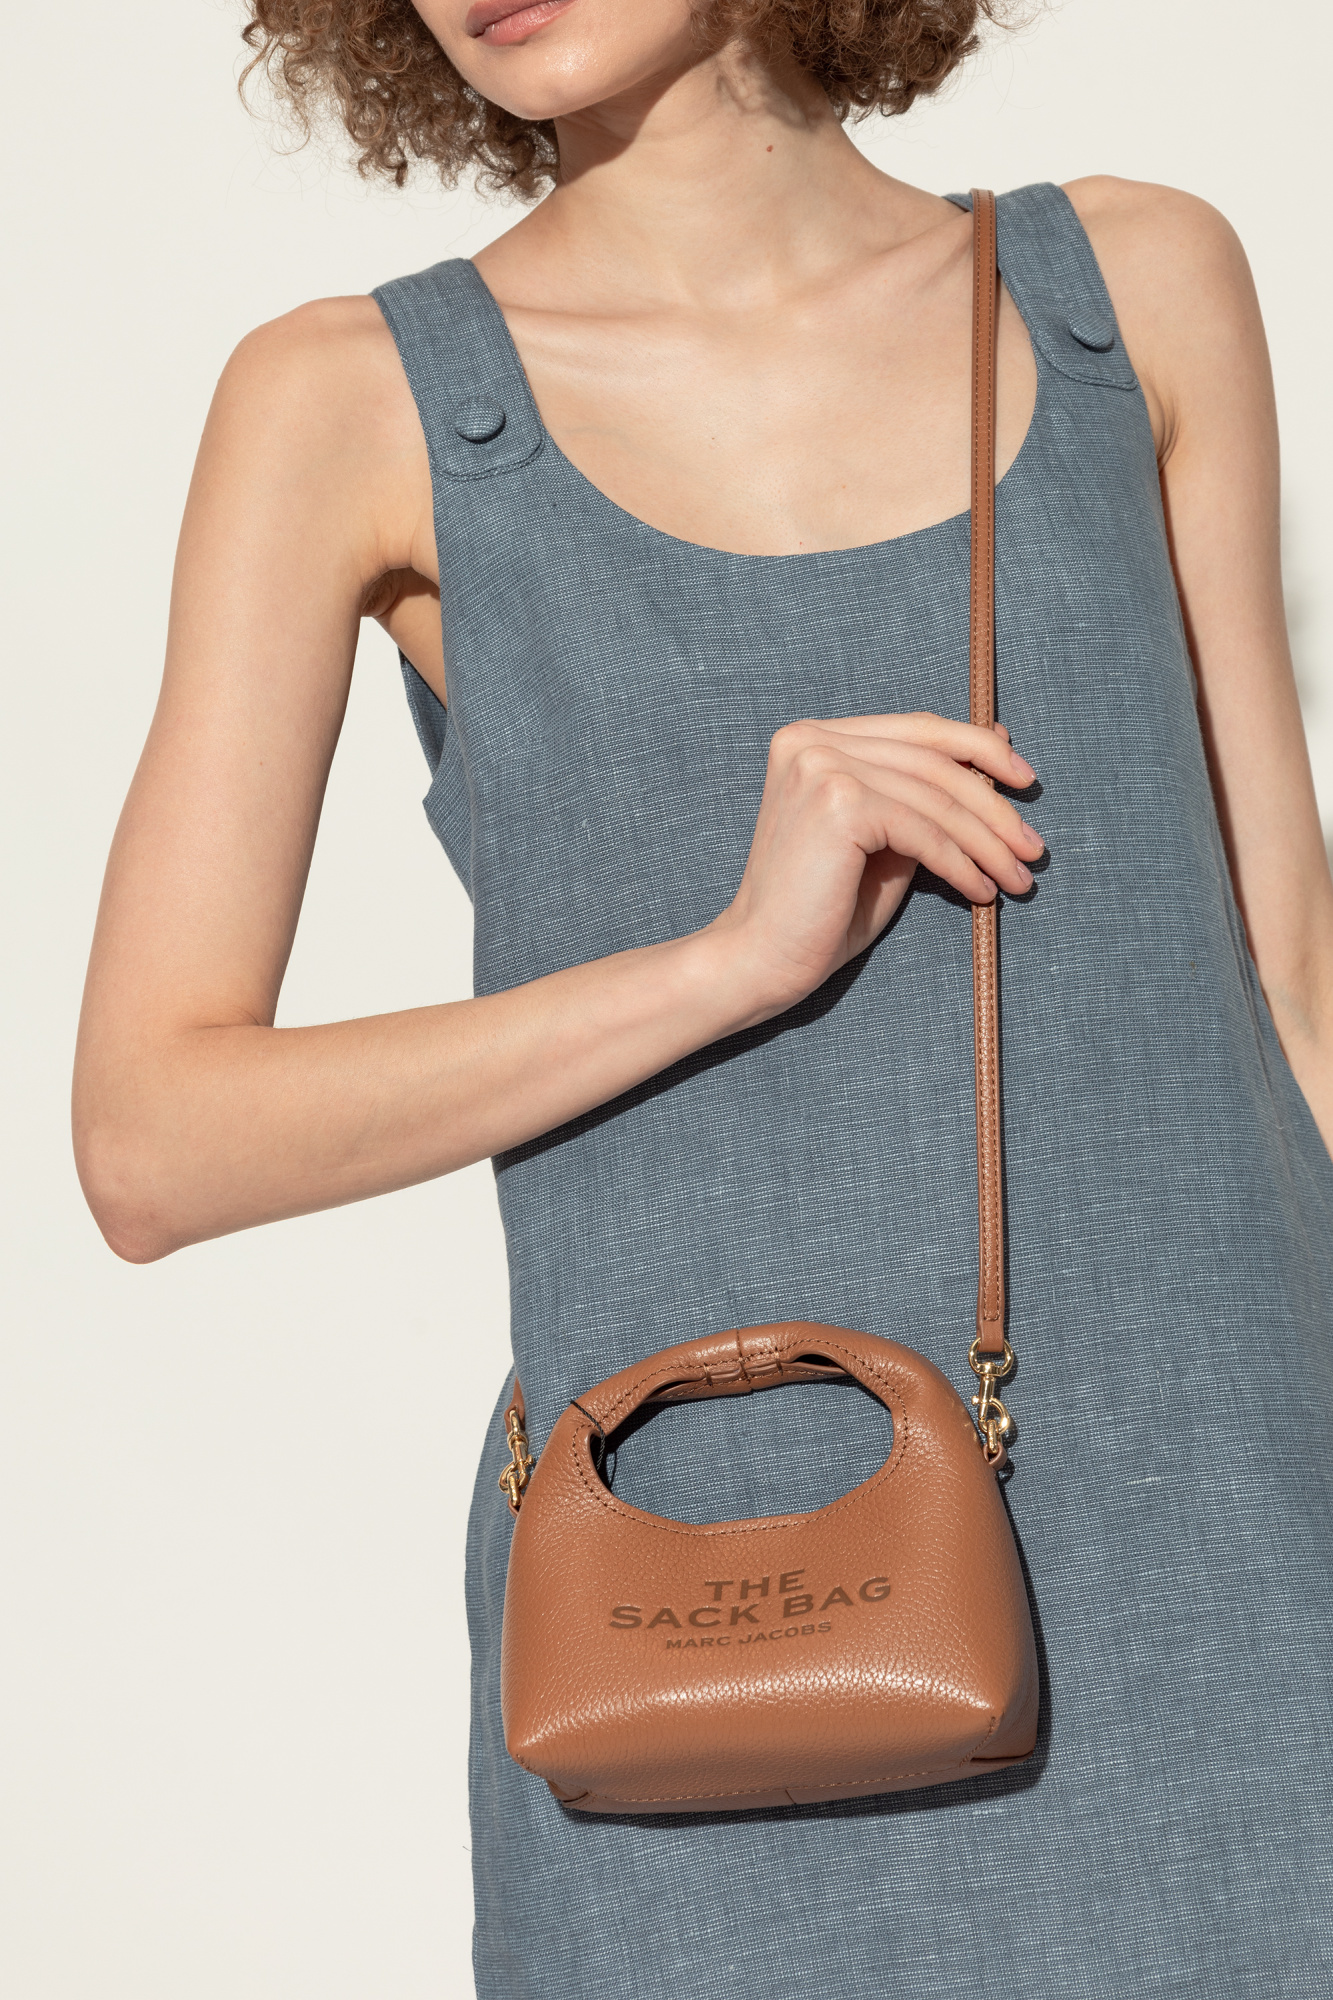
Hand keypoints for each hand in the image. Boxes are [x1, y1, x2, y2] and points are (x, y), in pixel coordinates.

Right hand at [707, 713, 1042, 1023]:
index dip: (980, 749)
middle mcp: (812, 740)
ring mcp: (820, 766)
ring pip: (935, 798)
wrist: (759, 959)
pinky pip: (923, 831)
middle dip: (995, 807)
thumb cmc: (820, 911)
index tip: (1025, 782)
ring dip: (988, 842)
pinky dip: (961, 863)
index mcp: (814, 738)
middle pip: (933, 762)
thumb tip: (996, 749)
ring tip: (1017, 879)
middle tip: (1033, 849)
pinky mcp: (837, 802)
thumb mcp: (884, 841)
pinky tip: (981, 891)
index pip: (918, 730)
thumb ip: (924, 798)